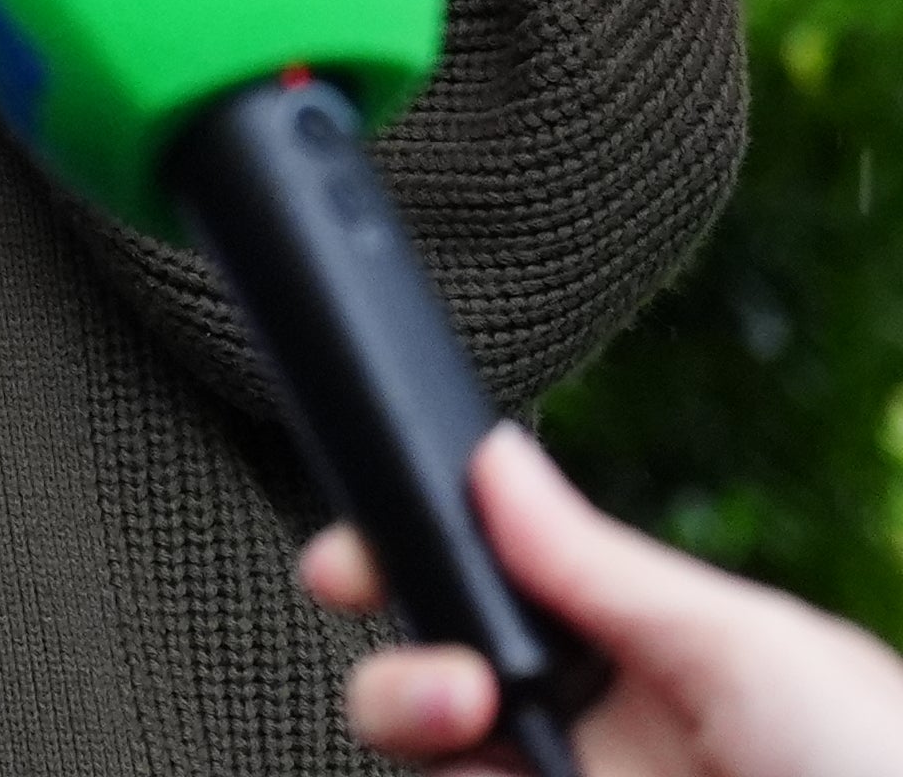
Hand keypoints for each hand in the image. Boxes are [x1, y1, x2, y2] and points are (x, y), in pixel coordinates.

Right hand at [307, 424, 902, 773]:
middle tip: (452, 691)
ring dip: (416, 726)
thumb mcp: (750, 652)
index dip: (405, 569)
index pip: (486, 594)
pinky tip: (485, 774)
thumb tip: (492, 456)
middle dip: (402, 678)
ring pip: (437, 768)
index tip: (350, 568)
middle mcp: (596, 740)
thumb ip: (602, 564)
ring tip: (472, 734)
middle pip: (432, 692)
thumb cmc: (877, 764)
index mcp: (640, 655)